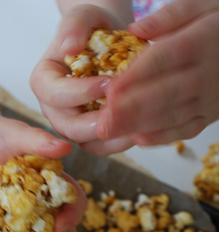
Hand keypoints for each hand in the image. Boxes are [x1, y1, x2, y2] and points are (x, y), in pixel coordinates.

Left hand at [0, 112, 86, 231]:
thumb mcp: (16, 134)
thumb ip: (39, 141)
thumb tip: (66, 148)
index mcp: (51, 178)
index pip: (72, 198)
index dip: (72, 214)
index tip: (59, 226)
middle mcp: (40, 196)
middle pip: (59, 225)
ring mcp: (20, 209)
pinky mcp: (0, 217)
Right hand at [30, 4, 134, 155]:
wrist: (109, 44)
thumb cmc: (93, 29)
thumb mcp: (83, 17)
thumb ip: (74, 27)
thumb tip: (69, 47)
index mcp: (44, 82)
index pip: (55, 95)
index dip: (81, 93)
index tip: (110, 83)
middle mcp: (53, 108)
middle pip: (68, 127)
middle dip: (98, 121)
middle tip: (127, 109)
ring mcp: (71, 123)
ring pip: (86, 142)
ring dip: (112, 136)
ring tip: (138, 122)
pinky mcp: (90, 133)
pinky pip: (102, 146)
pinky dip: (120, 142)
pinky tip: (140, 129)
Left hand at [97, 0, 218, 145]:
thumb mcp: (202, 5)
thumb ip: (169, 15)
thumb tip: (134, 29)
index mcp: (199, 43)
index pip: (162, 60)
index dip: (134, 76)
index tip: (110, 88)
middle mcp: (206, 75)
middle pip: (164, 94)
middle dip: (129, 109)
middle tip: (102, 120)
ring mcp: (209, 99)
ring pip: (172, 116)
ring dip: (138, 126)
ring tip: (108, 131)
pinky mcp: (210, 114)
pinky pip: (187, 130)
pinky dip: (161, 137)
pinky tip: (135, 139)